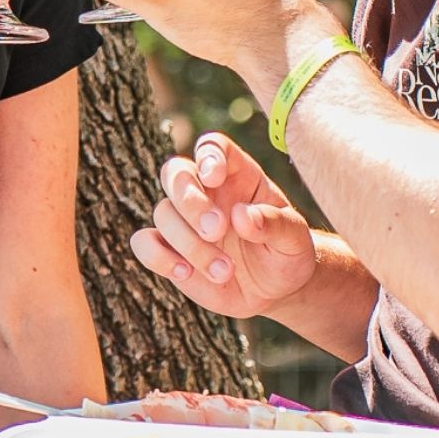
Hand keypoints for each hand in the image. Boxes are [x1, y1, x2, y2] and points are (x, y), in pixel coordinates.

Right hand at [129, 133, 316, 319]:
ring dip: (190, 243)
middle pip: (176, 172)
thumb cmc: (286, 253)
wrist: (275, 289)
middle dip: (190, 201)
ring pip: (163, 212)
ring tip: (225, 271)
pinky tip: (184, 272)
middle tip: (217, 231)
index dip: (209, 155)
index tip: (214, 177)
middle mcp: (205, 191)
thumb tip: (242, 216)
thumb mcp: (295, 239)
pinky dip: (157, 256)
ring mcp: (184, 220)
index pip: (213, 147)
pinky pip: (143, 242)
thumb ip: (275, 224)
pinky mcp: (169, 249)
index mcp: (237, 175)